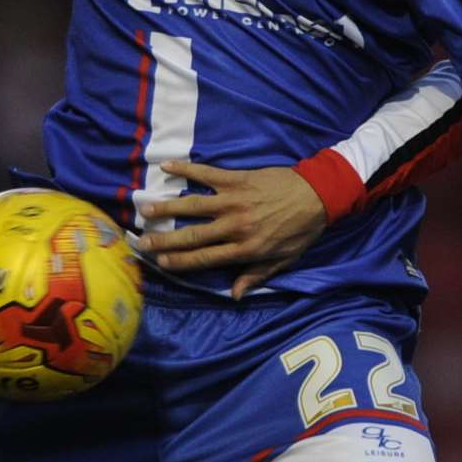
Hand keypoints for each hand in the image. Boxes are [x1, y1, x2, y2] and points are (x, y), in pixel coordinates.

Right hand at [141, 160, 327, 297]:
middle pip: (192, 235)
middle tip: (142, 241)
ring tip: (145, 208)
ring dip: (167, 206)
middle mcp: (235, 225)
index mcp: (245, 248)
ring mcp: (234, 200)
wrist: (319, 194)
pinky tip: (167, 166)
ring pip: (193, 205)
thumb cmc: (301, 230)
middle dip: (164, 240)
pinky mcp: (237, 179)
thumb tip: (234, 295)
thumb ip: (257, 275)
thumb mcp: (284, 260)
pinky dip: (187, 168)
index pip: (205, 258)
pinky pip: (207, 173)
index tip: (160, 262)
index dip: (180, 261)